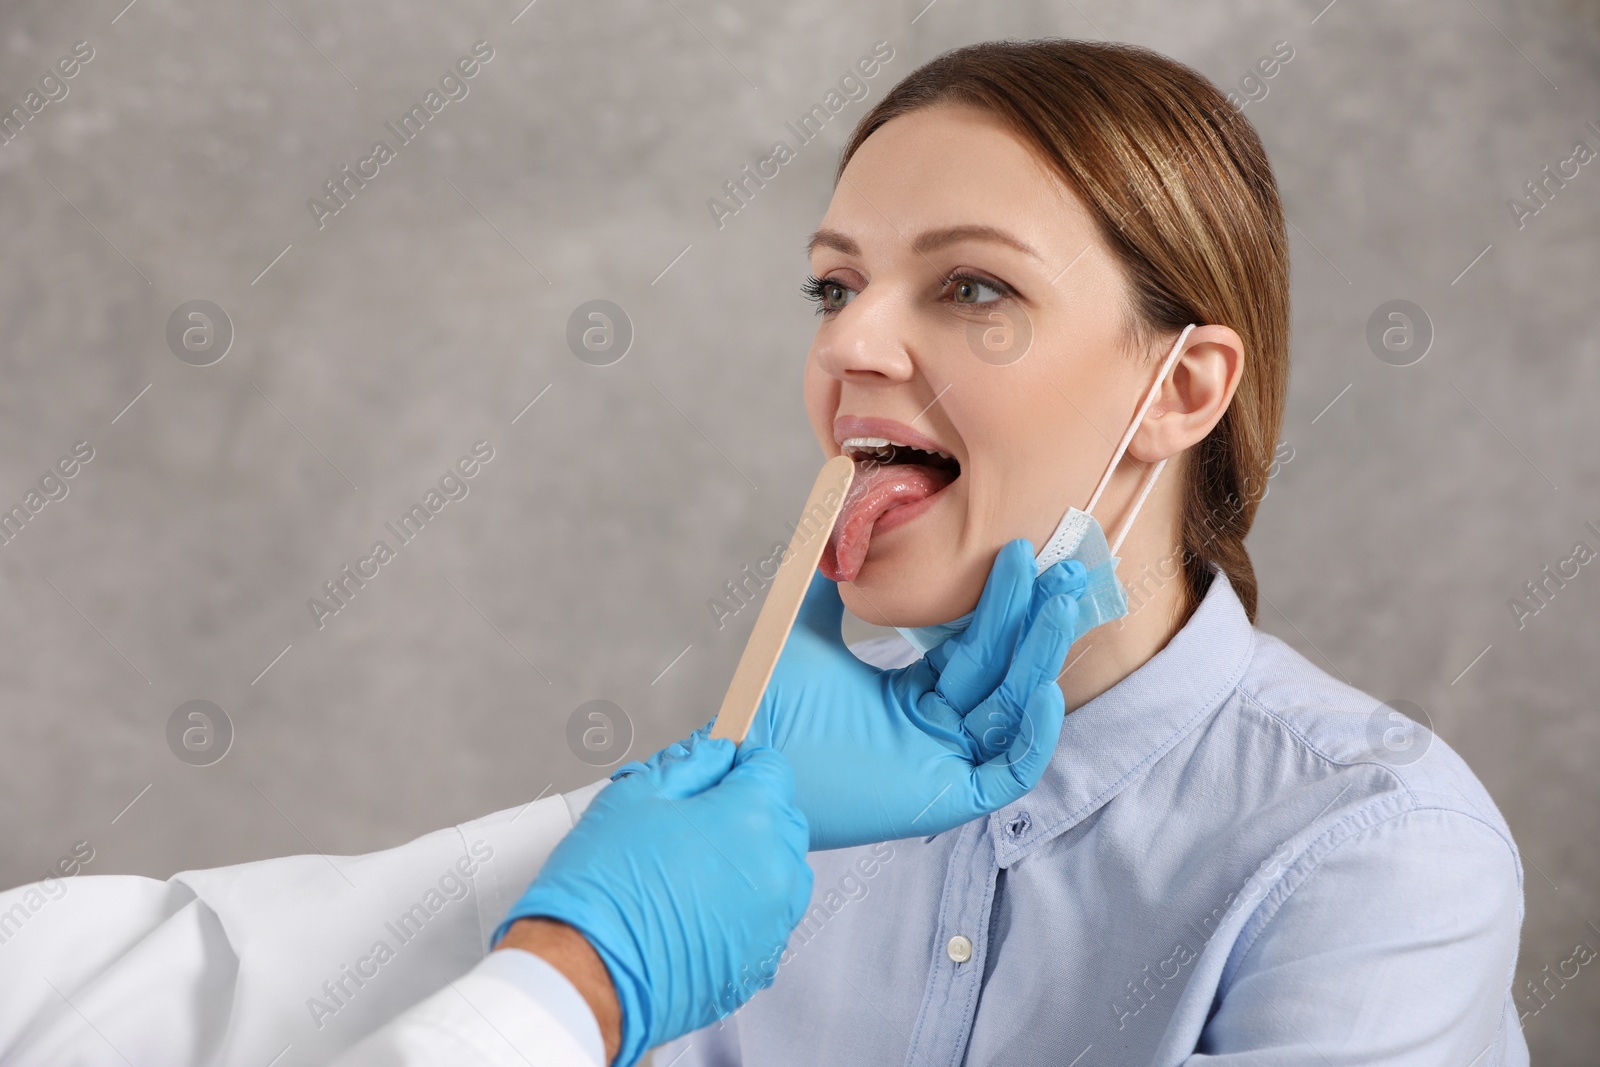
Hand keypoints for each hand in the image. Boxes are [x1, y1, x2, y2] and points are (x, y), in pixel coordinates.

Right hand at [494, 740, 811, 1066]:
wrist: (584, 976)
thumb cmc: (603, 885)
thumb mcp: (635, 795)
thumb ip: (689, 766)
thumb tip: (716, 756)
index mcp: (752, 818)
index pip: (773, 769)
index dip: (743, 763)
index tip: (719, 772)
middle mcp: (776, 870)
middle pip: (783, 820)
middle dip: (750, 811)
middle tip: (699, 822)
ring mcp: (773, 923)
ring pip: (781, 874)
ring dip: (752, 861)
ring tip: (697, 870)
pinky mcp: (758, 965)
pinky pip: (766, 921)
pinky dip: (744, 910)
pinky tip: (698, 912)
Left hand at [631, 540, 1085, 851]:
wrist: (749, 758)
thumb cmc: (772, 711)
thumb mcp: (806, 634)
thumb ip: (827, 588)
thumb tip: (836, 530)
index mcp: (916, 696)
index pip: (974, 644)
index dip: (1001, 602)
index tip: (1016, 551)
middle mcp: (939, 728)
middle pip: (1003, 669)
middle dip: (1036, 618)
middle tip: (1065, 568)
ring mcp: (947, 764)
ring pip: (1013, 708)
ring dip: (1041, 655)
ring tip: (1060, 603)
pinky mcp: (949, 800)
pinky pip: (1010, 770)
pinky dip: (1032, 733)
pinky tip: (1042, 688)